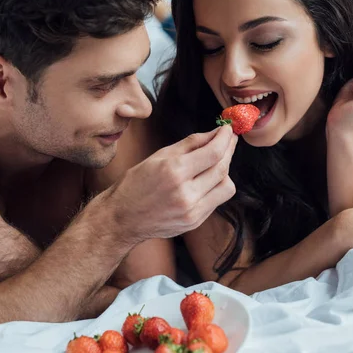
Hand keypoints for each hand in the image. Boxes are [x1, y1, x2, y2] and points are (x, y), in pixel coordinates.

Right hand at [95, 125, 236, 245]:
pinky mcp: (194, 222)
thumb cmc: (136, 183)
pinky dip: (216, 187)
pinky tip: (208, 178)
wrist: (122, 218)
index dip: (225, 138)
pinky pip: (217, 201)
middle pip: (222, 168)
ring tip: (217, 161)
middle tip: (229, 140)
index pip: (213, 153)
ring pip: (226, 187)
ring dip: (226, 171)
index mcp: (174, 171)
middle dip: (229, 151)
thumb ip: (190, 143)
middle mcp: (185, 193)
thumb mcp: (159, 155)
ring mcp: (192, 211)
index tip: (228, 130)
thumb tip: (214, 133)